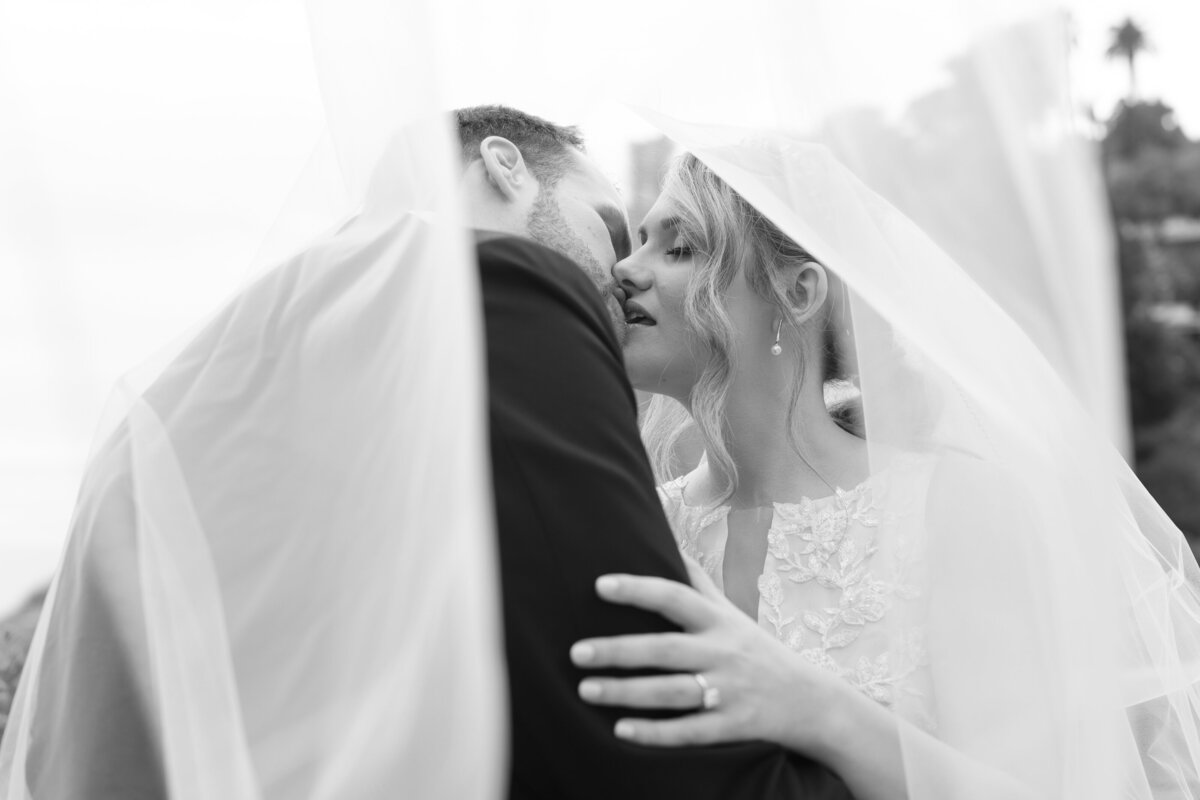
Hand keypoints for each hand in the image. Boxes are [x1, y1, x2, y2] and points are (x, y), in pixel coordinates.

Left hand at [569, 558, 849, 751]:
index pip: (675, 597)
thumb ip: (696, 580)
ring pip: (672, 692)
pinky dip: (655, 733)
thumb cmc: (755, 649)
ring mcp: (729, 690)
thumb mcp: (731, 612)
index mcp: (718, 621)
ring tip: (585, 689)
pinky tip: (620, 730)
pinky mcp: (733, 726)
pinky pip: (689, 731)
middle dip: (619, 651)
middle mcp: (723, 652)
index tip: (601, 584)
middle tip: (576, 652)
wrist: (810, 701)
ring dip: (627, 692)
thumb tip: (666, 536)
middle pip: (665, 650)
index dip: (639, 589)